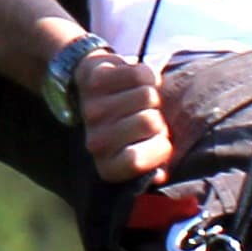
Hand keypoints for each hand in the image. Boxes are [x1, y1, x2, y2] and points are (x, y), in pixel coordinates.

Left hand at [77, 45, 175, 183]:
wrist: (101, 93)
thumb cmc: (133, 127)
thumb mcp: (146, 153)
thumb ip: (156, 166)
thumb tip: (159, 175)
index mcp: (108, 167)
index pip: (137, 161)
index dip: (159, 148)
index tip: (155, 141)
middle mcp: (95, 141)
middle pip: (150, 122)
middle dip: (158, 117)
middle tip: (145, 117)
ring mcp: (92, 109)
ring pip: (148, 95)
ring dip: (152, 94)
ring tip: (138, 100)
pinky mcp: (95, 80)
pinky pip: (141, 74)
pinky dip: (146, 75)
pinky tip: (131, 82)